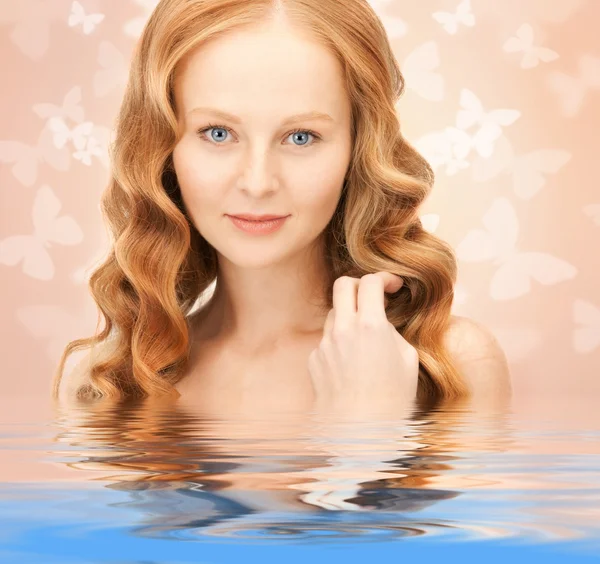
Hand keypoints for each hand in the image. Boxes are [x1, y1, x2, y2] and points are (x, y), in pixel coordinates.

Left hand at [308, 272, 418, 414]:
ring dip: (349, 315)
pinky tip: (352, 364)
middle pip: (342, 285)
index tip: (393, 285)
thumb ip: (391, 331)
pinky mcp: (314, 359)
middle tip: (372, 295)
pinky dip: (340, 342)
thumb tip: (381, 321)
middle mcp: (343, 329)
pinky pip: (327, 339)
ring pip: (333, 312)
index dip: (384, 278)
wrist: (359, 430)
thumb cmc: (392, 399)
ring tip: (365, 338)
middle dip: (359, 283)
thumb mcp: (407, 359)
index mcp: (370, 326)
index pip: (370, 282)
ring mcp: (324, 343)